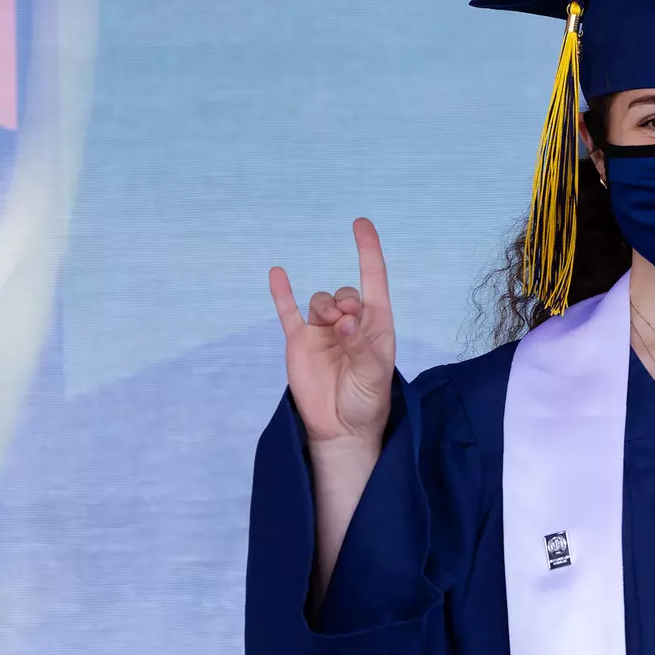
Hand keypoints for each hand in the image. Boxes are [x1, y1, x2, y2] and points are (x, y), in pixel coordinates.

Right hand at [269, 217, 396, 448]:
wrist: (341, 430)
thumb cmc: (367, 402)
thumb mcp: (374, 376)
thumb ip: (362, 347)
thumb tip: (345, 321)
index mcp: (376, 327)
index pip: (374, 280)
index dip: (369, 252)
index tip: (362, 225)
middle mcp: (350, 324)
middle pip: (345, 293)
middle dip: (345, 300)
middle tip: (347, 324)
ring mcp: (323, 332)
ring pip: (320, 301)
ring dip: (324, 306)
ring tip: (332, 327)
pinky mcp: (300, 343)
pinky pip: (288, 312)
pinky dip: (282, 293)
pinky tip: (278, 273)